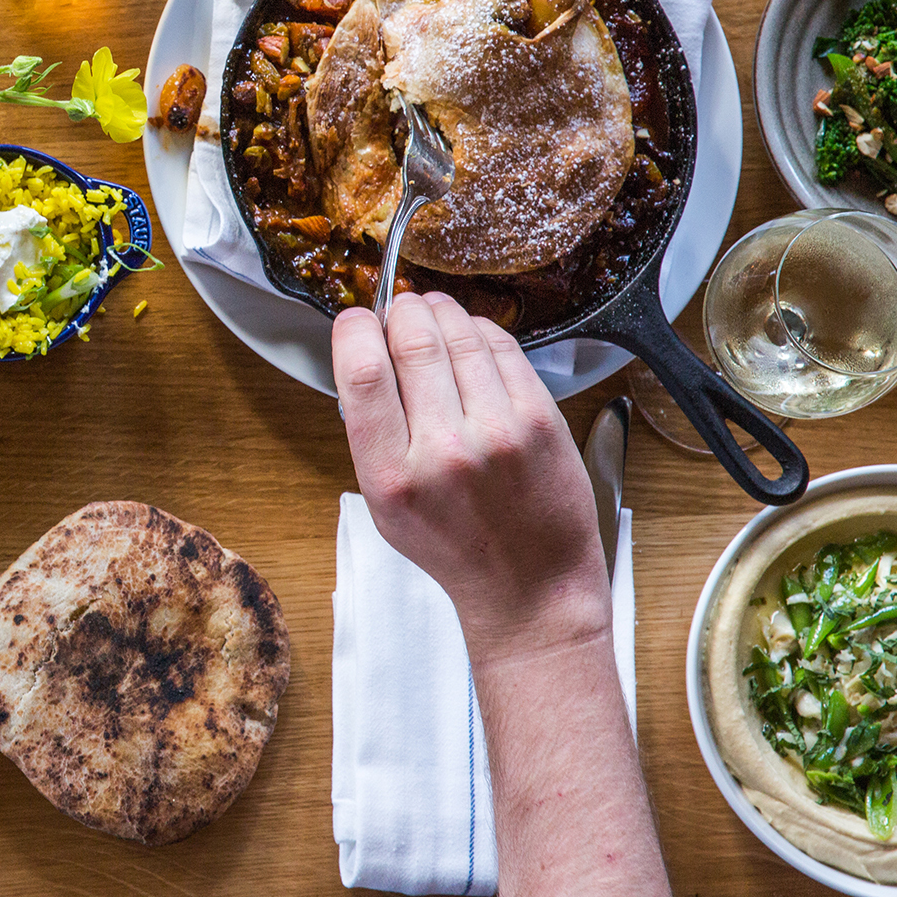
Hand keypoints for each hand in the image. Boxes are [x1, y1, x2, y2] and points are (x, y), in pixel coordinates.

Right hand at [331, 292, 608, 659]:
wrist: (530, 584)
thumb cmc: (453, 545)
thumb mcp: (384, 505)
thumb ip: (371, 434)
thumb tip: (367, 355)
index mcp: (393, 475)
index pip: (362, 372)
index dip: (354, 330)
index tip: (356, 323)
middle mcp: (446, 450)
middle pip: (412, 340)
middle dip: (399, 312)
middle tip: (397, 312)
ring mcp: (501, 431)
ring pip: (460, 333)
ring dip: (438, 311)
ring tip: (430, 312)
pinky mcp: (542, 419)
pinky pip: (503, 348)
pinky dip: (479, 329)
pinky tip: (469, 335)